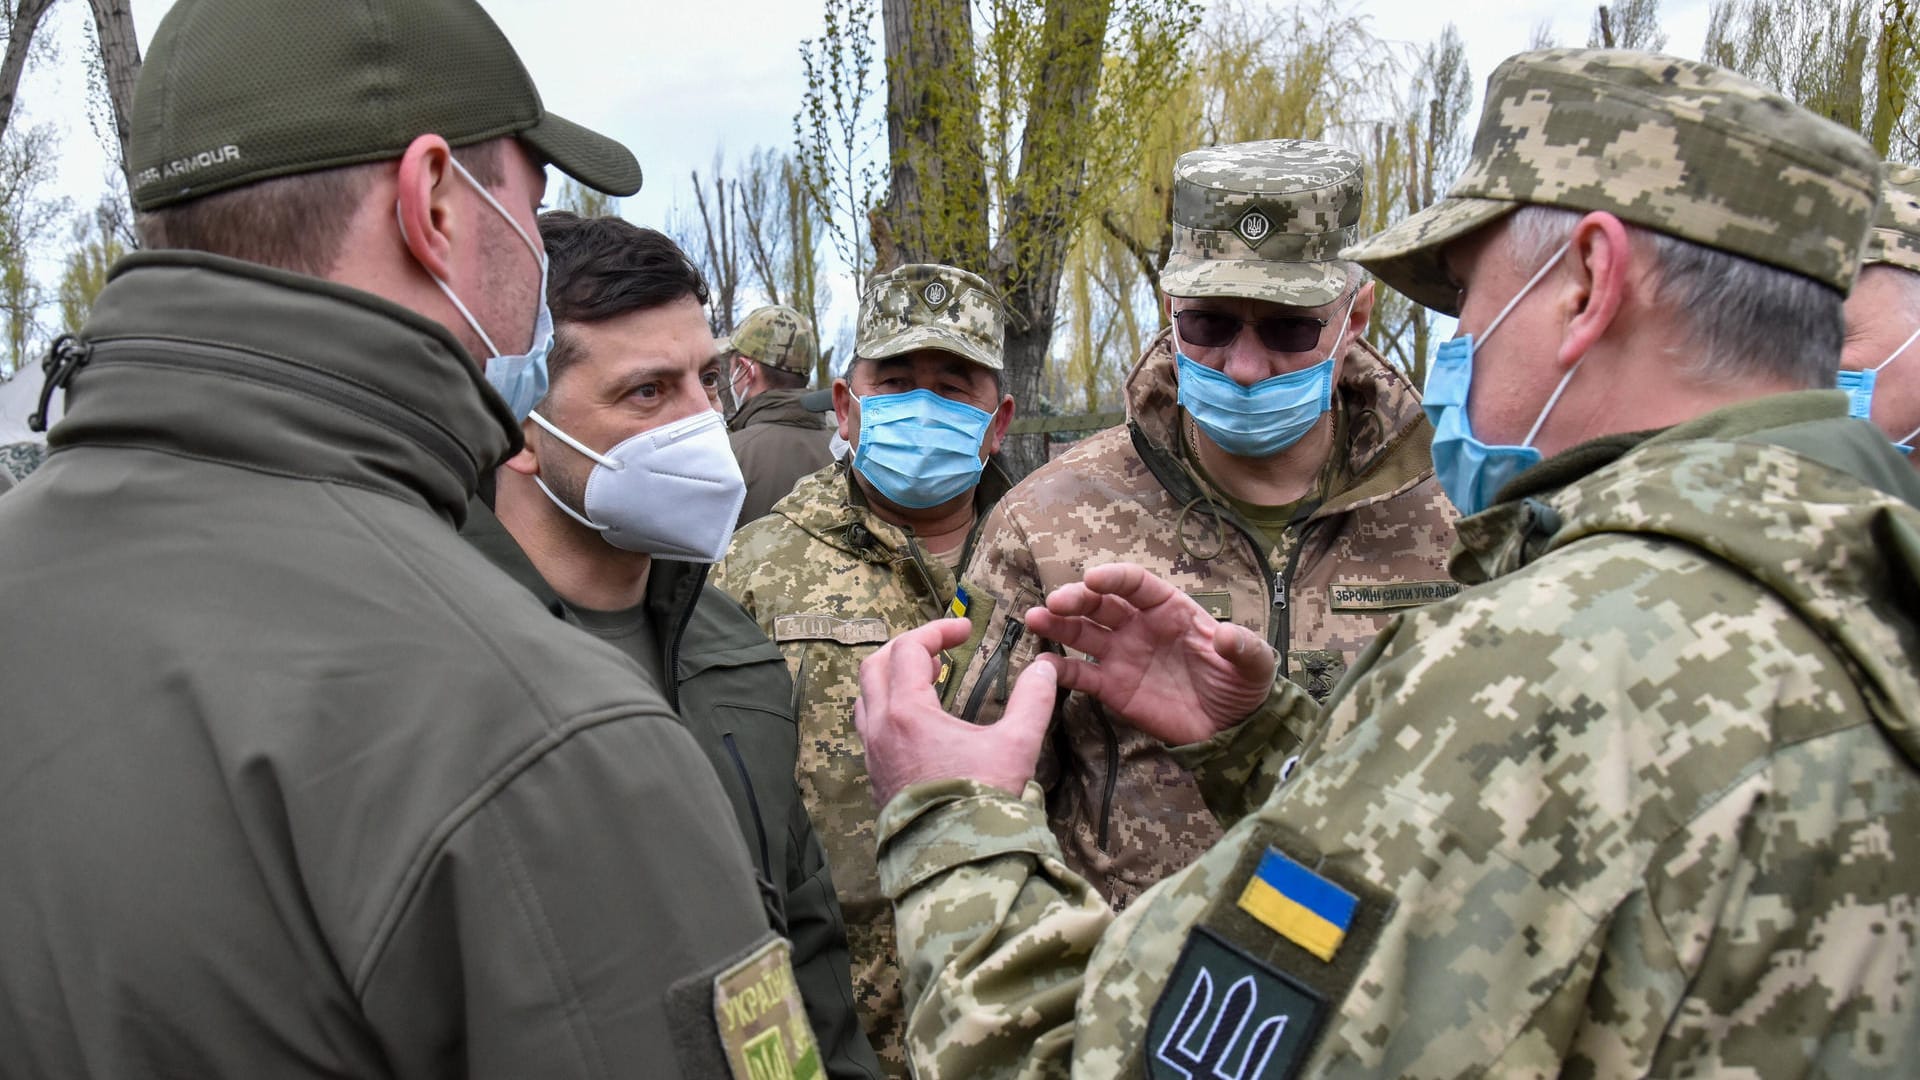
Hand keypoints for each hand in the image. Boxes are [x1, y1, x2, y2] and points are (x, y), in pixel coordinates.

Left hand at [855, 617, 1059, 806]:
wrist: (957, 861)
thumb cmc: (983, 801)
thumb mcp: (1016, 745)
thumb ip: (1033, 700)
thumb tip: (1046, 668)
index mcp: (907, 712)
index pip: (908, 649)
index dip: (937, 631)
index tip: (965, 631)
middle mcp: (880, 729)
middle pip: (875, 666)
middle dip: (906, 649)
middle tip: (940, 651)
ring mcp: (873, 754)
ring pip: (866, 698)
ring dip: (891, 679)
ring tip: (926, 680)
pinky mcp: (876, 778)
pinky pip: (869, 728)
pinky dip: (888, 709)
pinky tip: (918, 722)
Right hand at [1024, 562, 1275, 744]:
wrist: (1231, 728)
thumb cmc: (1242, 686)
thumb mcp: (1254, 665)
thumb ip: (1244, 647)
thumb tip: (1226, 634)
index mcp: (1170, 609)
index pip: (1136, 584)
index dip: (1114, 577)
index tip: (1093, 578)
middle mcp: (1140, 626)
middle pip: (1101, 603)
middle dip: (1076, 598)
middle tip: (1055, 602)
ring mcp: (1123, 655)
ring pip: (1083, 632)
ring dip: (1058, 624)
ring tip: (1035, 619)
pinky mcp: (1113, 687)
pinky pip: (1081, 675)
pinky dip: (1060, 670)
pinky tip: (1043, 667)